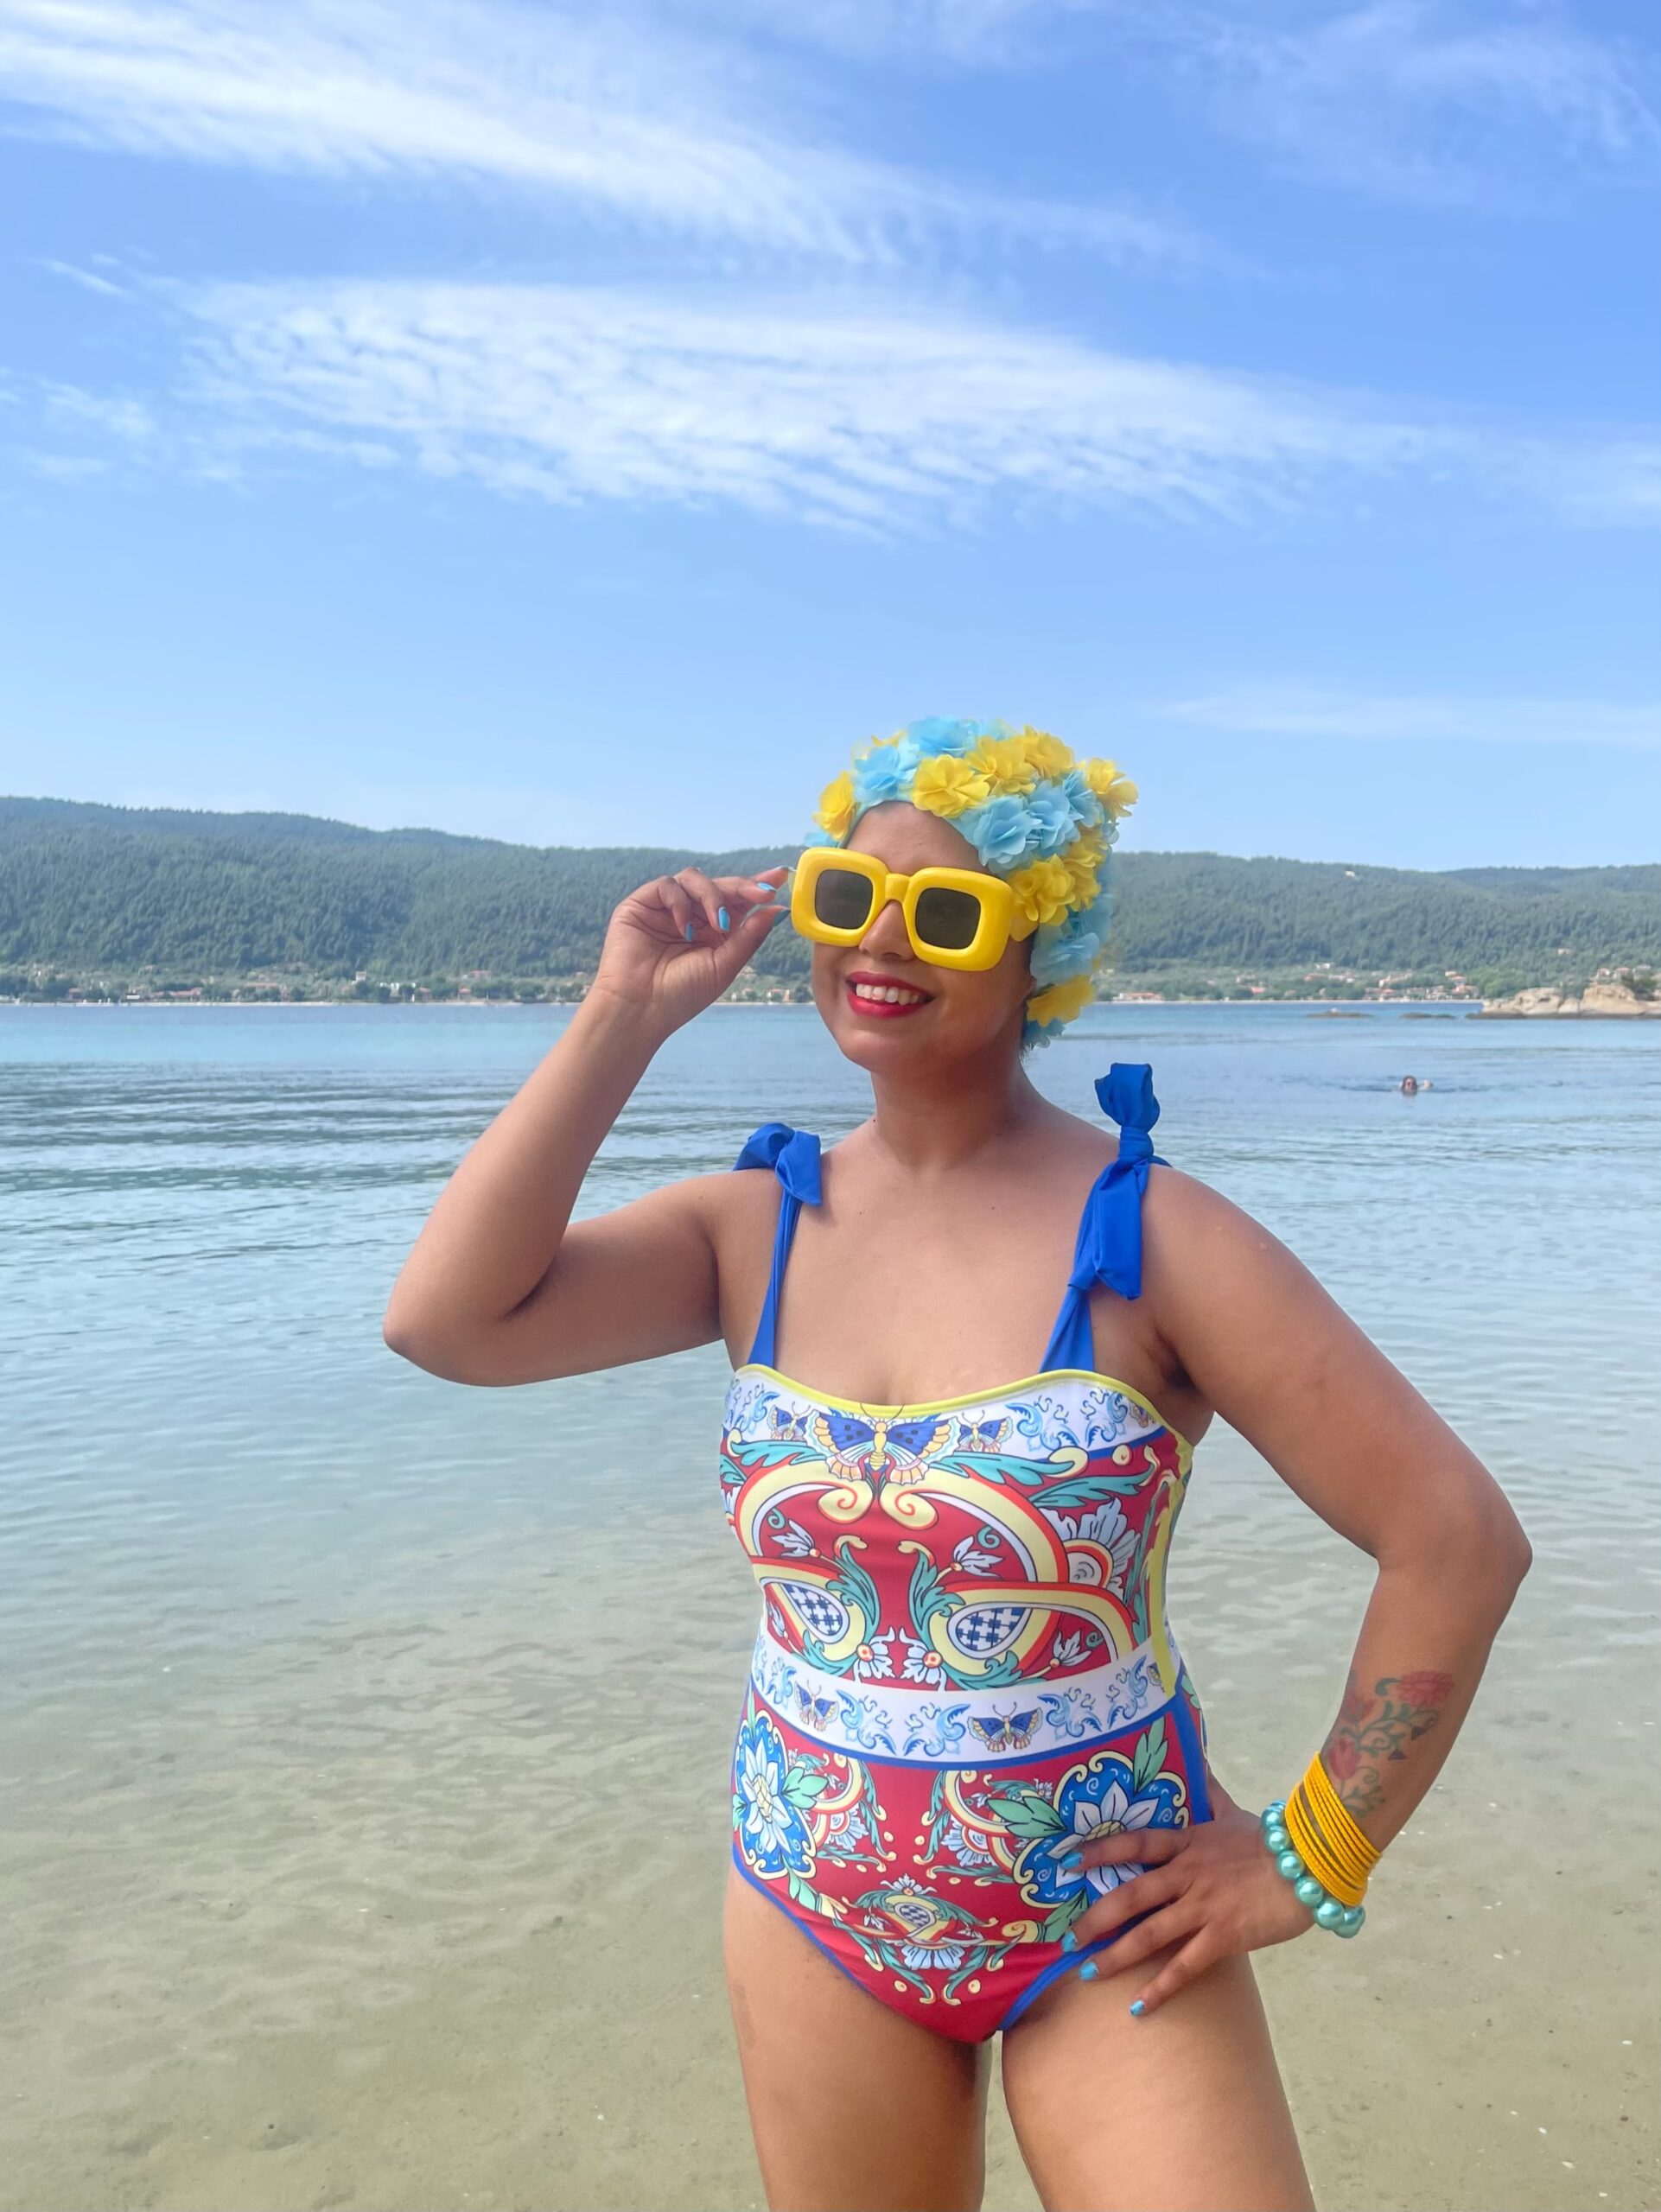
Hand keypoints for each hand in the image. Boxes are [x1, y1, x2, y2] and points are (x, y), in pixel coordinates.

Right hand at [586, 865, 789, 1035]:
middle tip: (764, 892)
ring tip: (719, 924)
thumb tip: (776, 909)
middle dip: (744, 887)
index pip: (737, 901)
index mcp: (712, 931)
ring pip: (694, 879)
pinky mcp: (642, 904)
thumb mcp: (725, 965)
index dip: (757, 886)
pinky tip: (685, 928)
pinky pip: (667, 885)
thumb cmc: (682, 994)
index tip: (781, 877)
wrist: (640, 1009)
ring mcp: (666, 908)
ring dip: (713, 896)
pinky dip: (680, 902)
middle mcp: (691, 916)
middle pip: (720, 886)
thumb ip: (749, 935)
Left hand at [1067, 1776, 1315, 2016]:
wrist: (1310, 1865)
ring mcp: (1204, 1907)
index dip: (1101, 1851)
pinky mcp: (1224, 1936)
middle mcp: (1188, 1874)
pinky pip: (1185, 1966)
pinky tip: (1138, 2007)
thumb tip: (1196, 1756)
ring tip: (1088, 1971)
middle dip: (1096, 1917)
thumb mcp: (1232, 1810)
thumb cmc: (1271, 1839)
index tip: (1068, 1861)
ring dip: (1116, 1955)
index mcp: (1187, 1842)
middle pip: (1131, 1895)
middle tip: (1068, 1935)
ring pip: (1150, 1933)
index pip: (1135, 1843)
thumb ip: (1208, 1791)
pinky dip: (1160, 1988)